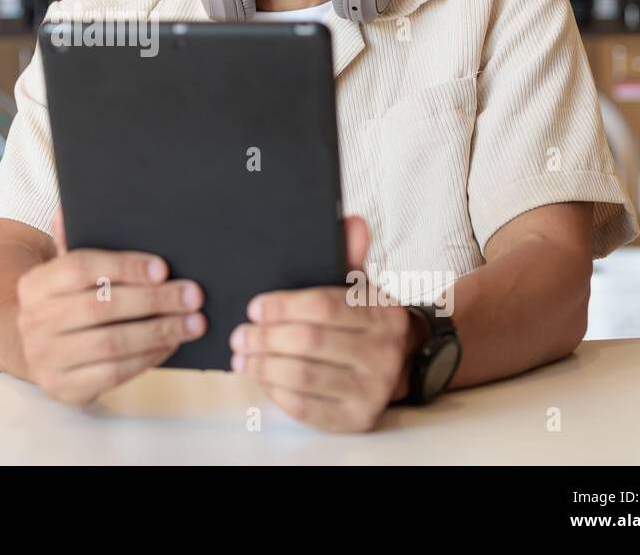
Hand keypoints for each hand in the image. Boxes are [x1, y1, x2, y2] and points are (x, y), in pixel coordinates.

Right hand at [15, 206, 205, 405]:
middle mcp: (34, 321)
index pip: (79, 268)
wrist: (24, 346)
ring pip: (111, 343)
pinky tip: (171, 344)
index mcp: (34, 284)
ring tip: (194, 322)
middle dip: (154, 301)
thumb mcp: (60, 270)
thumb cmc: (59, 302)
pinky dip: (148, 357)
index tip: (162, 267)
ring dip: (159, 331)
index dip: (123, 266)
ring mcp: (46, 358)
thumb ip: (71, 239)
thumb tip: (70, 205)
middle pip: (101, 307)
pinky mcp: (64, 388)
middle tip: (192, 295)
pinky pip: (114, 373)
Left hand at [229, 215, 419, 432]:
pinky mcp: (356, 419)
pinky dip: (275, 391)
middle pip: (309, 342)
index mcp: (384, 314)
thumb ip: (349, 255)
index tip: (254, 307)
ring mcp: (373, 391)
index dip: (283, 306)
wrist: (400, 363)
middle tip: (239, 334)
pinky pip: (305, 406)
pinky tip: (260, 378)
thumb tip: (352, 221)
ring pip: (303, 376)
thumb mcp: (359, 287)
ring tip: (241, 356)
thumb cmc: (363, 320)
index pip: (324, 306)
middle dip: (265, 337)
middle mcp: (385, 354)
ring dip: (263, 365)